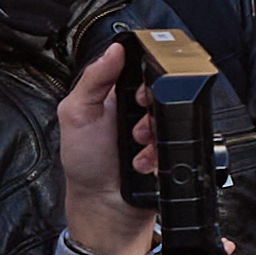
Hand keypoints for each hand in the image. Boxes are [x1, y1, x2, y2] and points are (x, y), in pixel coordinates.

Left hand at [52, 47, 158, 254]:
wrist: (104, 204)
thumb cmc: (85, 161)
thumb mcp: (75, 113)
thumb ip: (93, 79)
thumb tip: (114, 50)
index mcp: (114, 94)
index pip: (139, 68)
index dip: (144, 73)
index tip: (137, 88)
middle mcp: (136, 109)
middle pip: (161, 89)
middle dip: (151, 103)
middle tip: (136, 116)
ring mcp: (155, 129)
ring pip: (173, 114)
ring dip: (154, 130)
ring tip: (136, 143)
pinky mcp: (170, 148)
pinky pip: (180, 139)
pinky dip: (160, 151)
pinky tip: (142, 160)